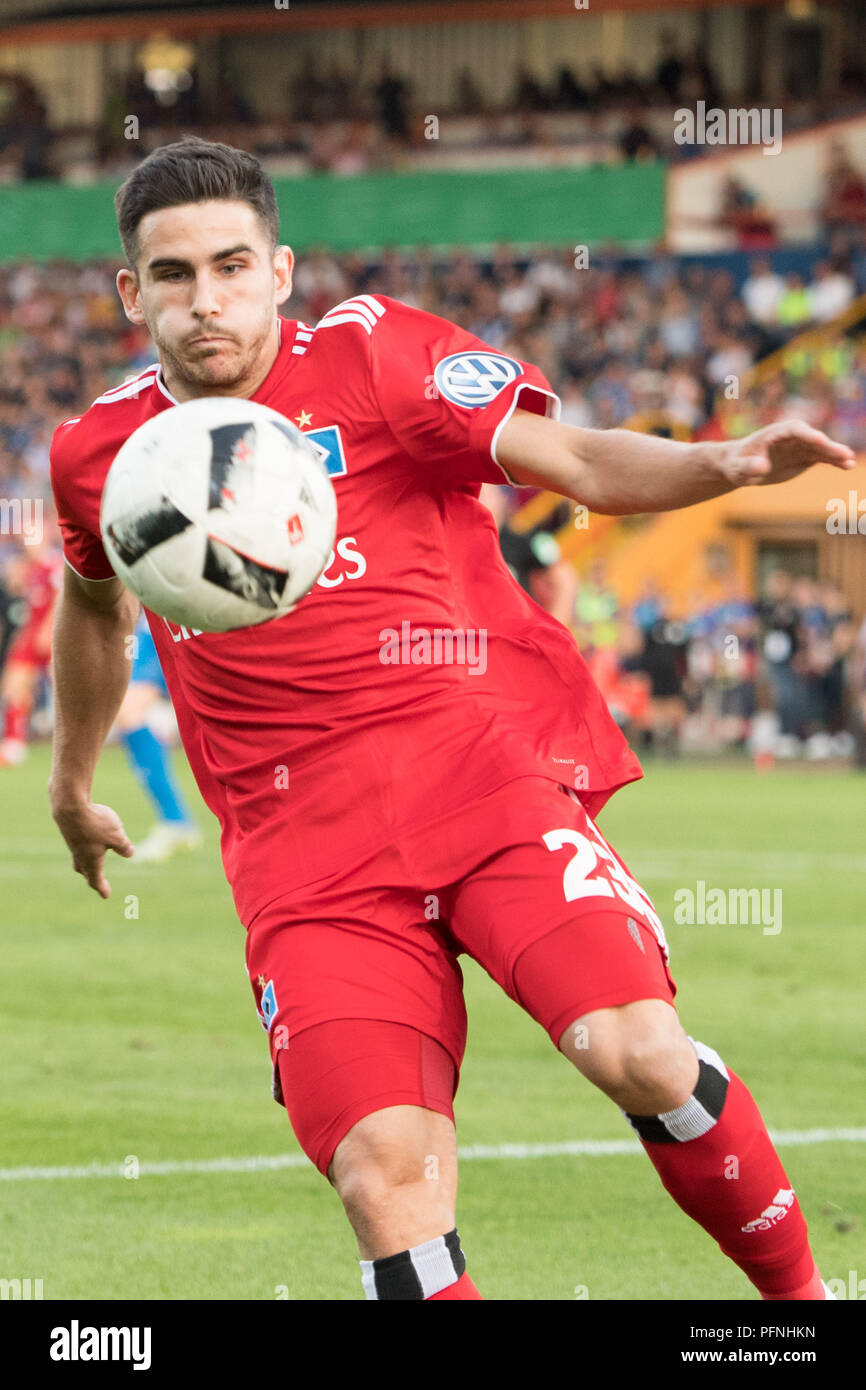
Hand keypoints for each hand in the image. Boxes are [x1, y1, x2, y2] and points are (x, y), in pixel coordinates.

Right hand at [52, 800, 133, 898]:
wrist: (70, 805)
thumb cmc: (95, 823)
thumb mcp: (116, 836)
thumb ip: (123, 846)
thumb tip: (130, 854)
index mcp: (91, 861)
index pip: (96, 879)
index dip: (102, 887)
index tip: (106, 895)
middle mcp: (80, 855)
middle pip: (85, 870)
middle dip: (91, 877)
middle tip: (95, 883)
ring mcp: (73, 842)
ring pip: (79, 857)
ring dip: (85, 863)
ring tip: (89, 864)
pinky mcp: (70, 831)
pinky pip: (78, 843)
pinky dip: (83, 847)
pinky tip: (87, 839)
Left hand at [720, 421, 854, 487]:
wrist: (740, 467)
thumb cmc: (736, 465)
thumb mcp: (738, 468)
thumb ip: (749, 466)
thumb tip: (761, 466)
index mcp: (775, 433)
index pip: (795, 431)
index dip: (808, 436)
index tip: (820, 441)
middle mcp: (791, 437)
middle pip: (812, 439)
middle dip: (827, 447)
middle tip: (843, 454)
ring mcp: (800, 446)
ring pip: (821, 449)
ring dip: (836, 455)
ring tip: (849, 463)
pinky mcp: (805, 457)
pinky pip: (822, 458)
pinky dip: (834, 462)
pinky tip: (847, 466)